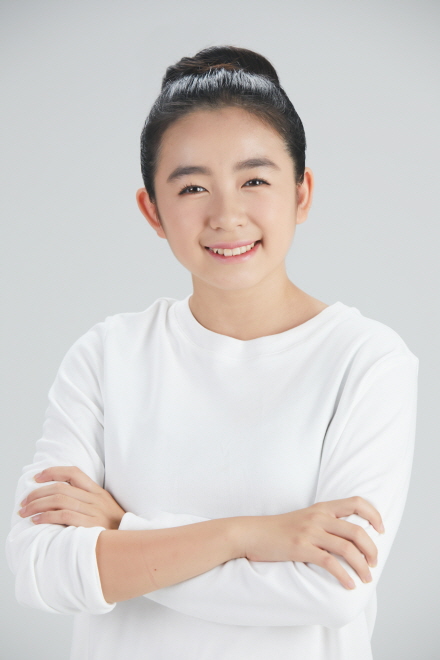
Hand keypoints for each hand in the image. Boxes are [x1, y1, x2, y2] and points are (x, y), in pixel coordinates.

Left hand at [18, 466, 125, 529]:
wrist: (133, 542)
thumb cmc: (115, 529)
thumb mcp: (105, 509)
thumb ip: (87, 501)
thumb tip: (60, 499)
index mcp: (98, 492)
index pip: (73, 472)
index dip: (53, 472)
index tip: (37, 477)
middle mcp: (95, 499)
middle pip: (61, 488)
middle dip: (37, 493)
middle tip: (24, 502)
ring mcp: (94, 512)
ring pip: (60, 500)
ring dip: (38, 505)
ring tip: (25, 512)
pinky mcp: (91, 525)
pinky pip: (65, 516)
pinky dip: (47, 516)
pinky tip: (37, 520)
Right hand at [236, 496, 383, 589]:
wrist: (251, 533)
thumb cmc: (278, 530)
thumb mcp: (304, 519)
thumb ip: (324, 523)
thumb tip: (348, 538)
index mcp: (322, 508)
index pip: (356, 503)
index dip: (373, 515)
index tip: (380, 530)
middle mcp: (319, 517)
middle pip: (357, 531)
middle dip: (371, 550)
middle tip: (373, 563)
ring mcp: (310, 532)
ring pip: (348, 549)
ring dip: (362, 566)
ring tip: (366, 578)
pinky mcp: (301, 548)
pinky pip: (330, 563)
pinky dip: (344, 576)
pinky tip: (348, 584)